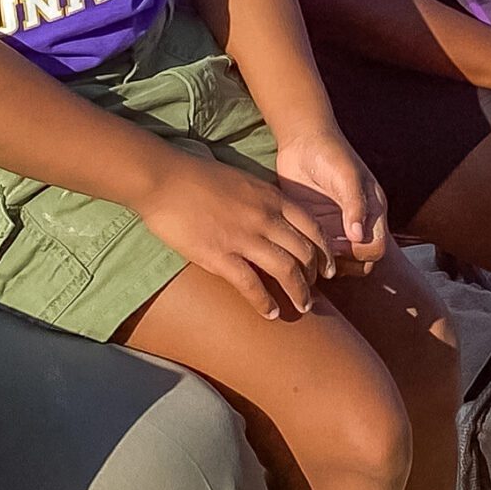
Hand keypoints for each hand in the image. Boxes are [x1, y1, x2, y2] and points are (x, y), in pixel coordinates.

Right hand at [139, 156, 336, 319]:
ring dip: (298, 293)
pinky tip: (269, 313)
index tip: (327, 267)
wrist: (163, 178)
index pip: (312, 228)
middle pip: (304, 252)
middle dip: (314, 276)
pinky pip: (251, 285)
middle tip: (314, 290)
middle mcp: (264, 218)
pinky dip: (264, 302)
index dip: (324, 251)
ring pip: (286, 271)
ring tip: (302, 308)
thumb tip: (271, 217)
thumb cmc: (196, 176)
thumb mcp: (241, 180)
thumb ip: (260, 200)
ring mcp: (243, 237)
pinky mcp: (220, 256)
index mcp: (270, 198)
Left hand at [271, 127, 389, 271]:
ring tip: (308, 248)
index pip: (376, 249)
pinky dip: (310, 255)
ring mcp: (335, 227)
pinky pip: (317, 251)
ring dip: (326, 263)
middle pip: (360, 262)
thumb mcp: (346, 175)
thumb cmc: (330, 153)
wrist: (302, 140)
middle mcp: (356, 224)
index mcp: (372, 212)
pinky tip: (297, 244)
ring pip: (338, 262)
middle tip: (320, 250)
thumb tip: (358, 236)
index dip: (358, 252)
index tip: (336, 242)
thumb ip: (355, 204)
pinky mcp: (315, 226)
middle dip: (343, 263)